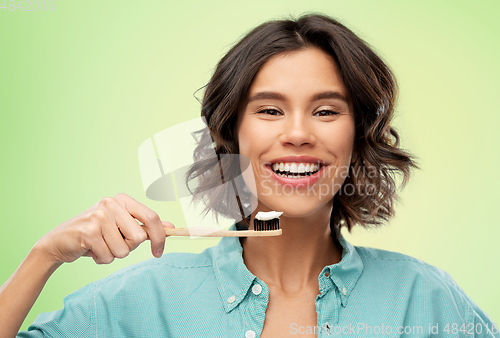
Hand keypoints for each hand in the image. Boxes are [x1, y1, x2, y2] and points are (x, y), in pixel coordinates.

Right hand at [34, 193, 172, 264]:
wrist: (59, 241)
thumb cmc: (96, 234)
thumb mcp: (121, 226)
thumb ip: (145, 225)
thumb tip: (171, 228)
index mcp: (123, 200)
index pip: (152, 217)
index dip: (160, 237)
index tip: (159, 253)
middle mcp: (111, 203)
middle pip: (139, 237)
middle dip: (128, 247)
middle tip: (112, 243)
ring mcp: (99, 216)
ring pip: (123, 250)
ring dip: (113, 255)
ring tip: (100, 246)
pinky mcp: (88, 231)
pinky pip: (108, 256)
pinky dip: (101, 259)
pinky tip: (91, 250)